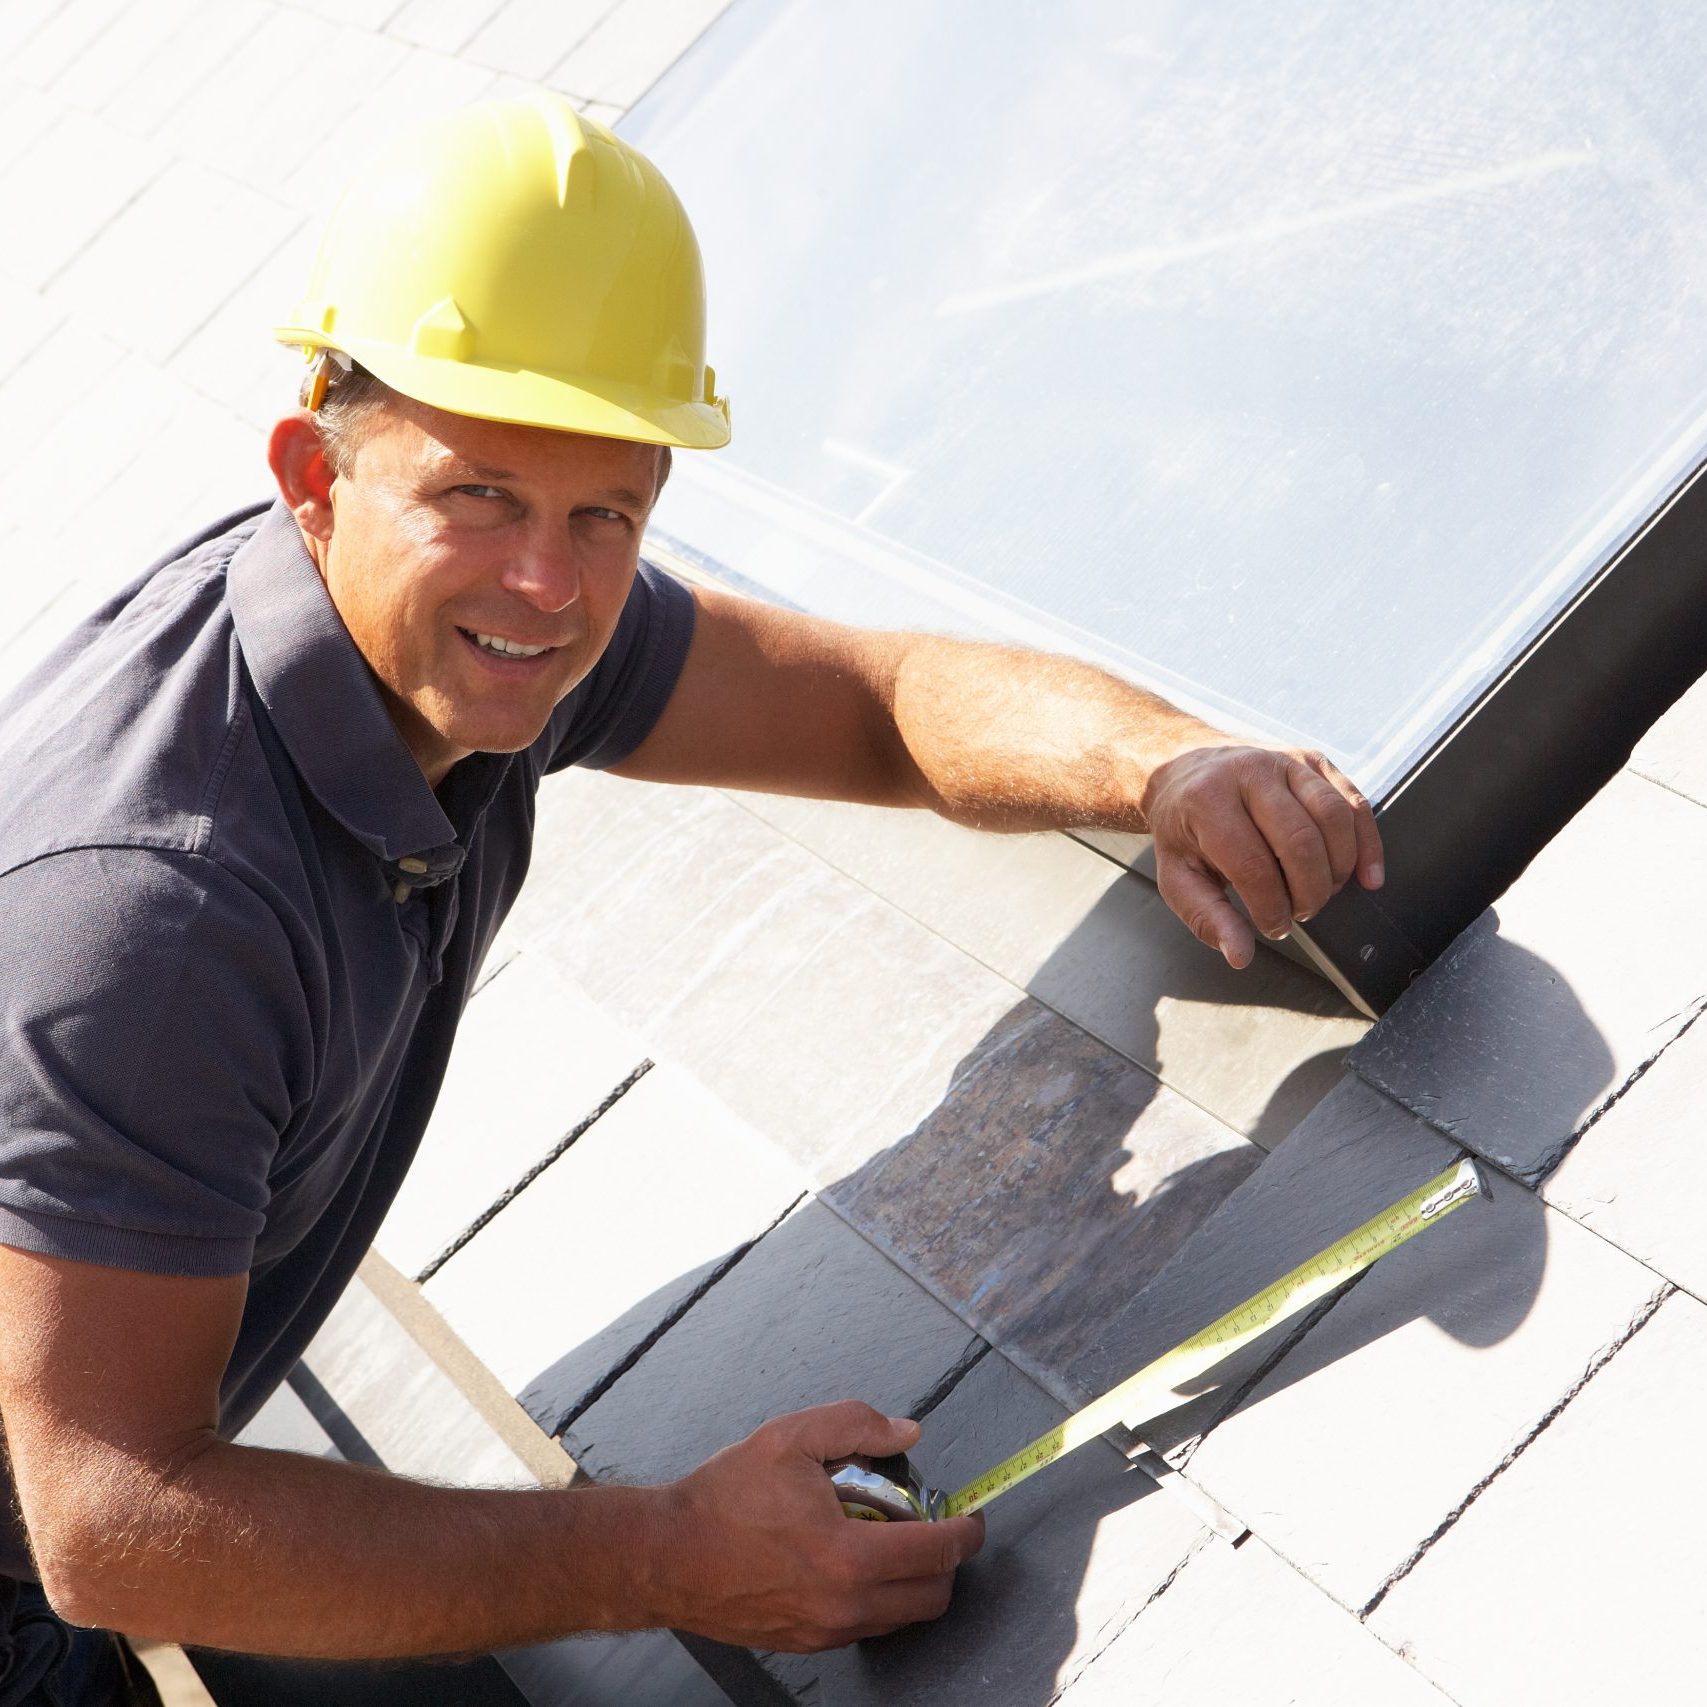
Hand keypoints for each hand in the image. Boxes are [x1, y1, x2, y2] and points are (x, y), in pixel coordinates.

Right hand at [653, 1401, 984, 1651]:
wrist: (667, 1555)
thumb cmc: (725, 1497)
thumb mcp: (791, 1436)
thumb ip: (857, 1424)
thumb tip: (908, 1432)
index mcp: (848, 1556)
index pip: (938, 1552)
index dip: (967, 1531)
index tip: (972, 1515)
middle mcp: (845, 1606)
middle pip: (933, 1597)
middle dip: (949, 1562)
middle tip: (935, 1526)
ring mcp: (827, 1632)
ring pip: (902, 1617)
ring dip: (914, 1581)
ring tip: (890, 1538)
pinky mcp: (808, 1643)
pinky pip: (867, 1626)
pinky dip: (878, 1596)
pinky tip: (853, 1560)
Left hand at [1142, 742, 1383, 968]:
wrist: (1184, 770)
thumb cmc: (1183, 827)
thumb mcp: (1178, 875)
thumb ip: (1206, 917)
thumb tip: (1240, 954)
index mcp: (1207, 800)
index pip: (1253, 865)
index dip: (1271, 908)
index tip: (1274, 927)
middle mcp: (1249, 772)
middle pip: (1301, 842)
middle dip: (1309, 892)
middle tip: (1300, 912)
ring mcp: (1285, 762)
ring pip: (1334, 818)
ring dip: (1338, 869)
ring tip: (1321, 892)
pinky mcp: (1313, 762)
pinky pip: (1354, 801)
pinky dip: (1367, 843)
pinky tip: (1367, 875)